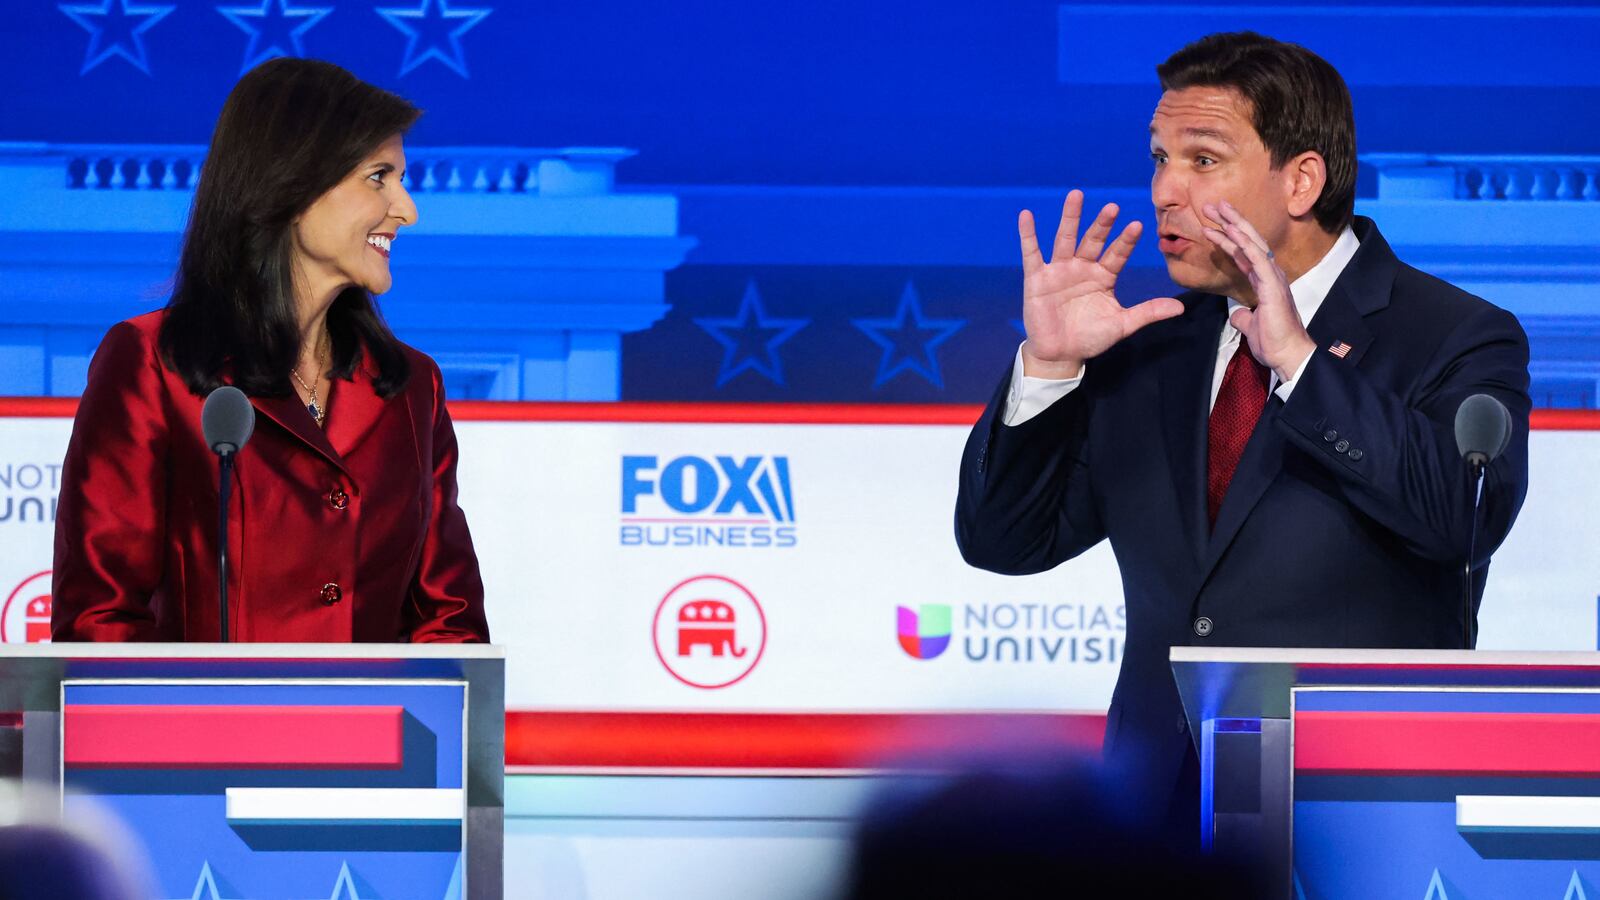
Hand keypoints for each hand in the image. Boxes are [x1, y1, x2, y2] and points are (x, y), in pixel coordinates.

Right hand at [1019, 190, 1183, 378]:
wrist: (1060, 354)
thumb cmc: (1090, 338)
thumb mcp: (1121, 325)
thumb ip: (1147, 312)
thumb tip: (1179, 307)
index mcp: (1104, 276)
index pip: (1117, 254)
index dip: (1125, 241)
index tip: (1137, 225)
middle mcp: (1082, 267)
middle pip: (1093, 240)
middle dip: (1102, 224)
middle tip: (1112, 207)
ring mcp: (1059, 270)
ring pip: (1065, 239)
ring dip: (1070, 217)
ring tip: (1076, 195)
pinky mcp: (1037, 278)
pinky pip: (1032, 253)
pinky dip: (1028, 235)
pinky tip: (1026, 215)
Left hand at [1202, 201, 1315, 382]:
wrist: (1288, 356)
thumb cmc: (1274, 343)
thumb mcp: (1251, 327)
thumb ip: (1243, 318)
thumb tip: (1237, 315)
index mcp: (1265, 281)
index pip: (1244, 253)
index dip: (1229, 237)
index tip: (1213, 224)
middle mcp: (1270, 274)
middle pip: (1248, 240)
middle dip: (1230, 221)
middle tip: (1212, 205)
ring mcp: (1273, 277)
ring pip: (1251, 243)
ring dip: (1233, 224)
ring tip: (1216, 209)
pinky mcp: (1273, 284)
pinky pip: (1255, 257)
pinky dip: (1243, 242)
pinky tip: (1230, 229)